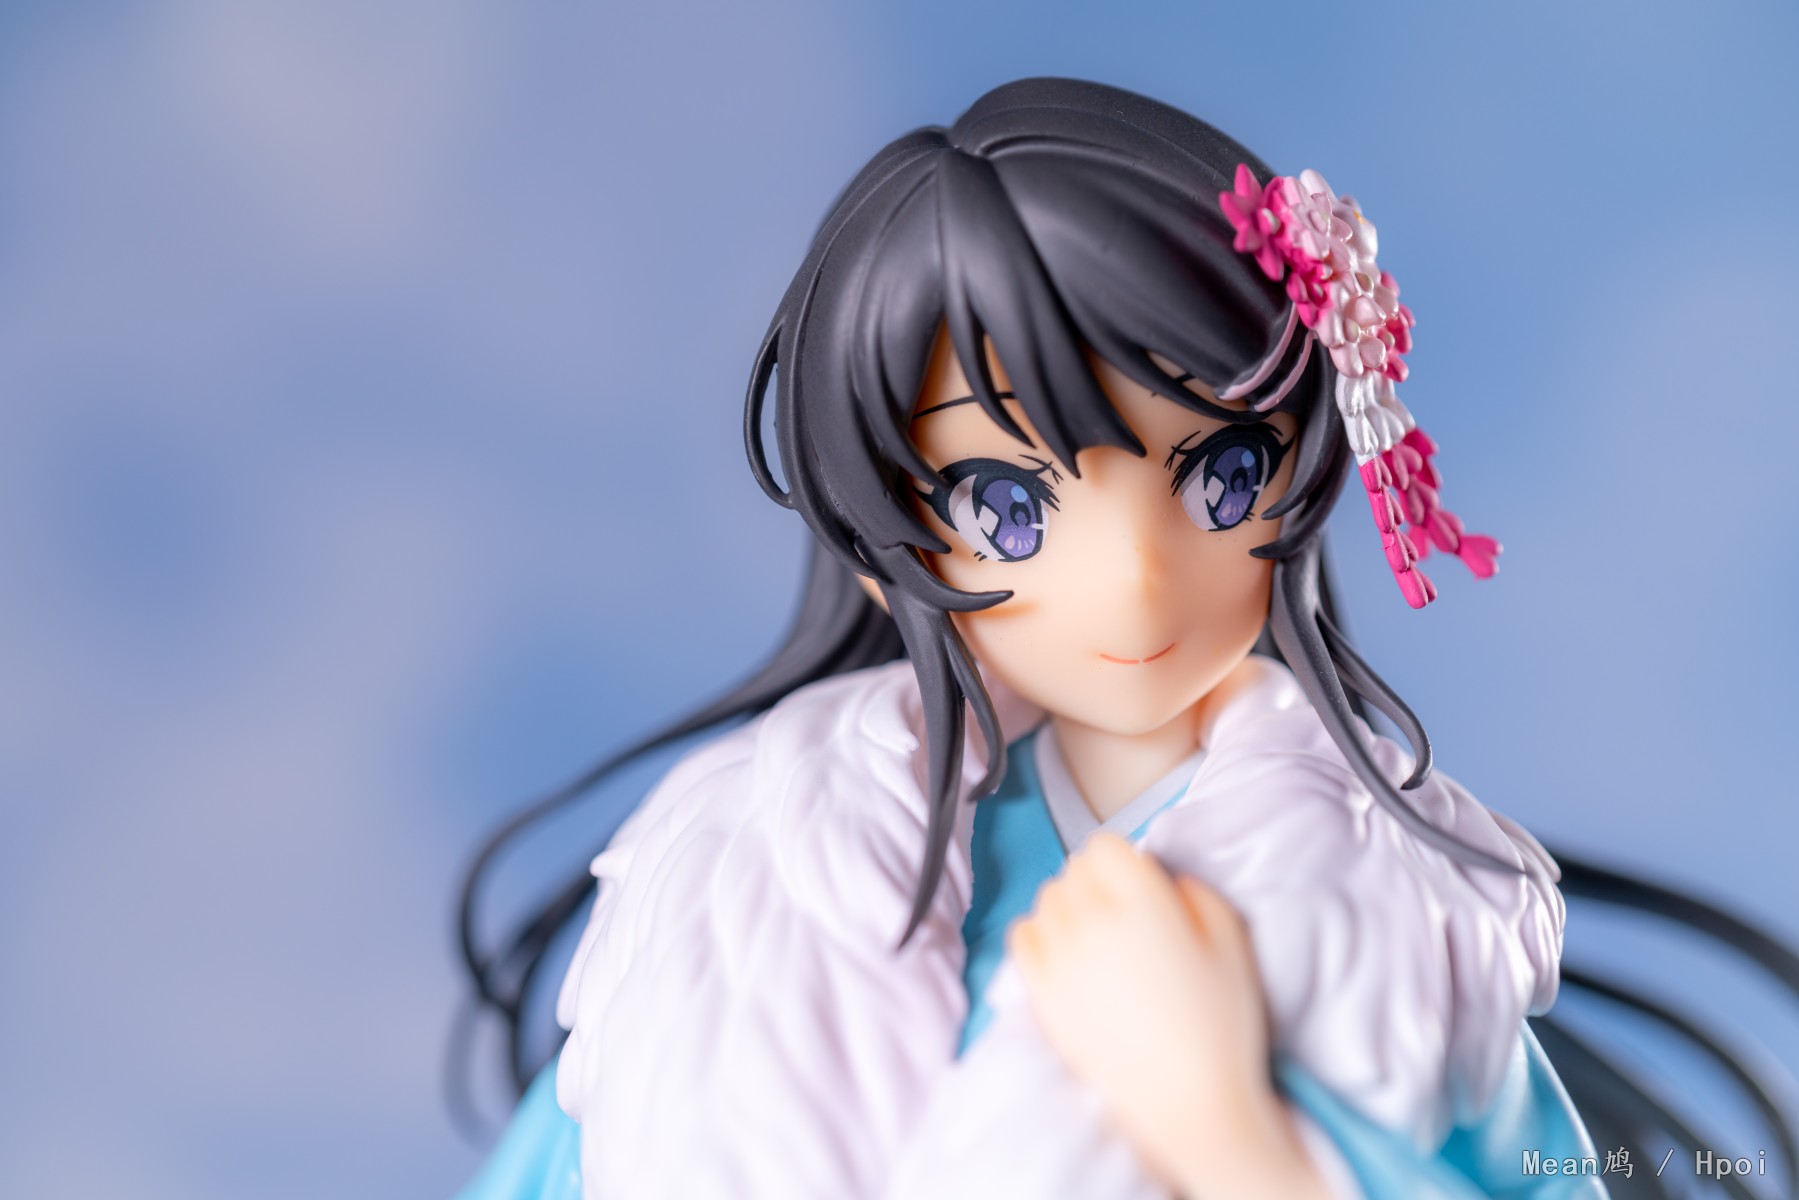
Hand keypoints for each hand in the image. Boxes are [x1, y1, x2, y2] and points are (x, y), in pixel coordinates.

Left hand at [1007, 834, 1328, 1198]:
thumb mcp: (1233, 942)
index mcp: (1140, 902)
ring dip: (1070, 908)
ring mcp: (1059, 958)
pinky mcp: (1041, 995)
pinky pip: (1021, 937)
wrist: (1191, 1105)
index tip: (1141, 887)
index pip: (1105, 846)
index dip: (1126, 863)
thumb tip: (1163, 880)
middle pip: (1074, 871)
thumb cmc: (1220, 1027)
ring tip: (1098, 940)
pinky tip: (1067, 956)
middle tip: (1126, 918)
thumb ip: (1196, 892)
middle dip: (1098, 883)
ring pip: (1047, 900)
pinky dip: (1040, 936)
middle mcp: (1091, 921)